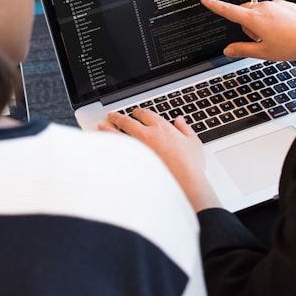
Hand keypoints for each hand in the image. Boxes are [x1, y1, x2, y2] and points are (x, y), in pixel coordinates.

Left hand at [98, 108, 220, 210]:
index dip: (138, 112)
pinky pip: (117, 150)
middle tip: (112, 115)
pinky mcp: (132, 162)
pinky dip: (109, 146)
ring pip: (117, 134)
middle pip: (127, 121)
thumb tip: (179, 121)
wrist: (184, 184)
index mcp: (161, 127)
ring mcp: (137, 148)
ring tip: (101, 126)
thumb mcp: (193, 142)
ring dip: (108, 128)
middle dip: (118, 117)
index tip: (135, 113)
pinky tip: (105, 146)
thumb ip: (185, 129)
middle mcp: (146, 135)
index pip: (145, 114)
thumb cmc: (190, 165)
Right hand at [200, 0, 295, 61]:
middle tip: (259, 39)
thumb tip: (228, 50)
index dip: (214, 5)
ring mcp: (275, 4)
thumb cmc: (293, 45)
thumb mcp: (264, 53)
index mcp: (254, 20)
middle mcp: (263, 8)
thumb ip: (242, 50)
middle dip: (245, 25)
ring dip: (258, 23)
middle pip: (243, 12)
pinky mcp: (284, 4)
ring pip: (257, 11)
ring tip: (274, 36)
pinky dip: (271, 19)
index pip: (228, 10)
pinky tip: (283, 30)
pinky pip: (270, 10)